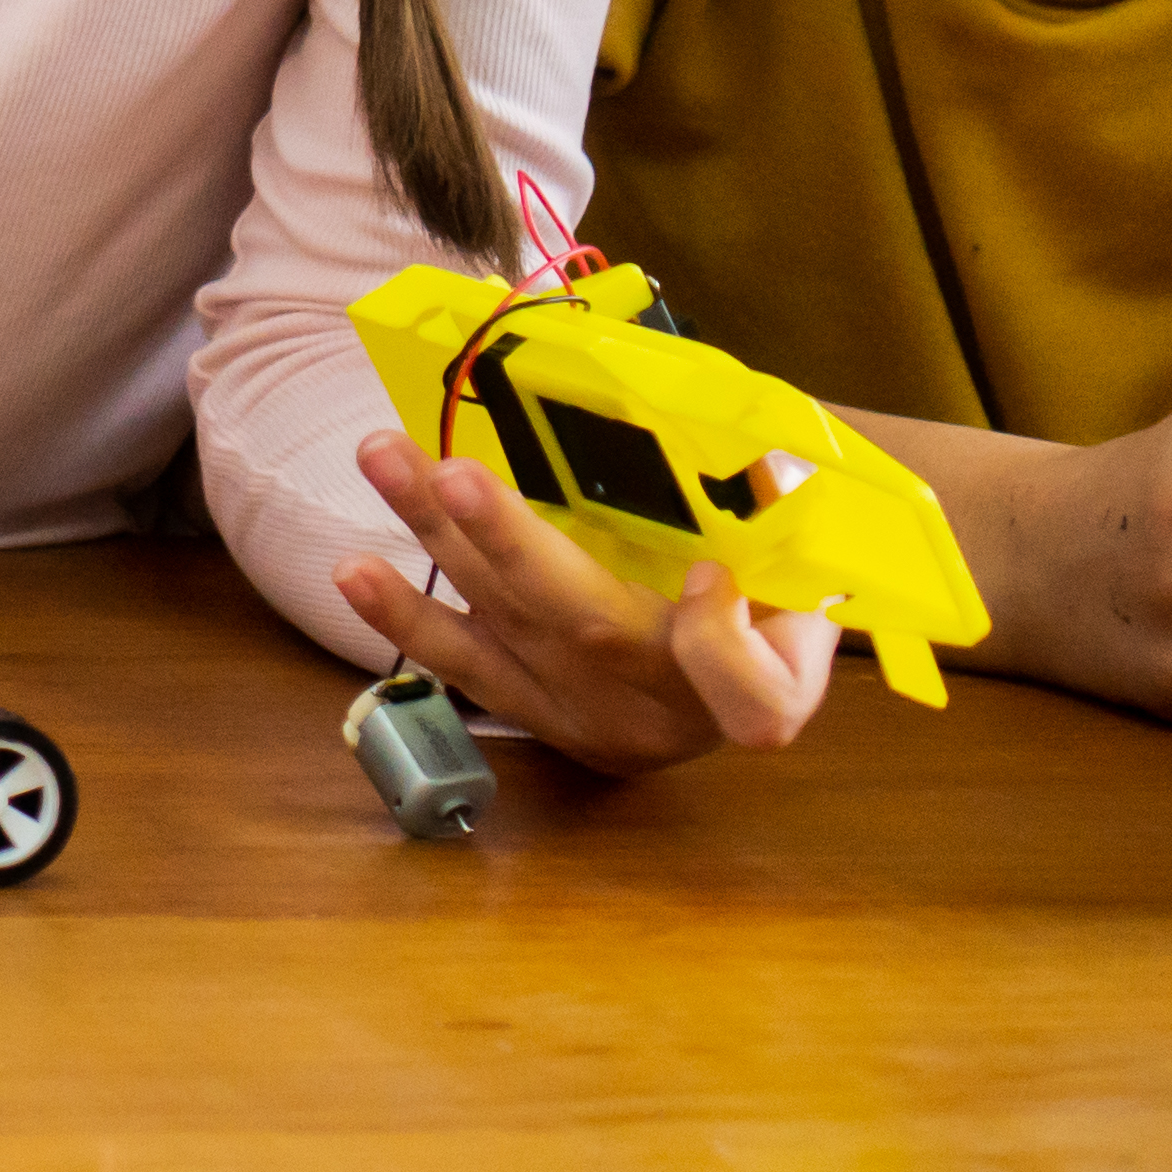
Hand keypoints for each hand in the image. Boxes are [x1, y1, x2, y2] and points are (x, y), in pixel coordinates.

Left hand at [333, 427, 833, 770]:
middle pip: (589, 630)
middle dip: (512, 546)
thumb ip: (789, 536)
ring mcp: (586, 715)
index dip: (724, 644)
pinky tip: (352, 570)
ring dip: (436, 538)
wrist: (738, 695)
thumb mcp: (819, 584)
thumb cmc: (782, 612)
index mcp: (759, 685)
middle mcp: (662, 710)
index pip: (751, 697)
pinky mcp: (533, 712)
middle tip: (454, 474)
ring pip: (504, 624)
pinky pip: (463, 664)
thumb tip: (763, 455)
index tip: (710, 573)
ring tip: (383, 458)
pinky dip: (404, 616)